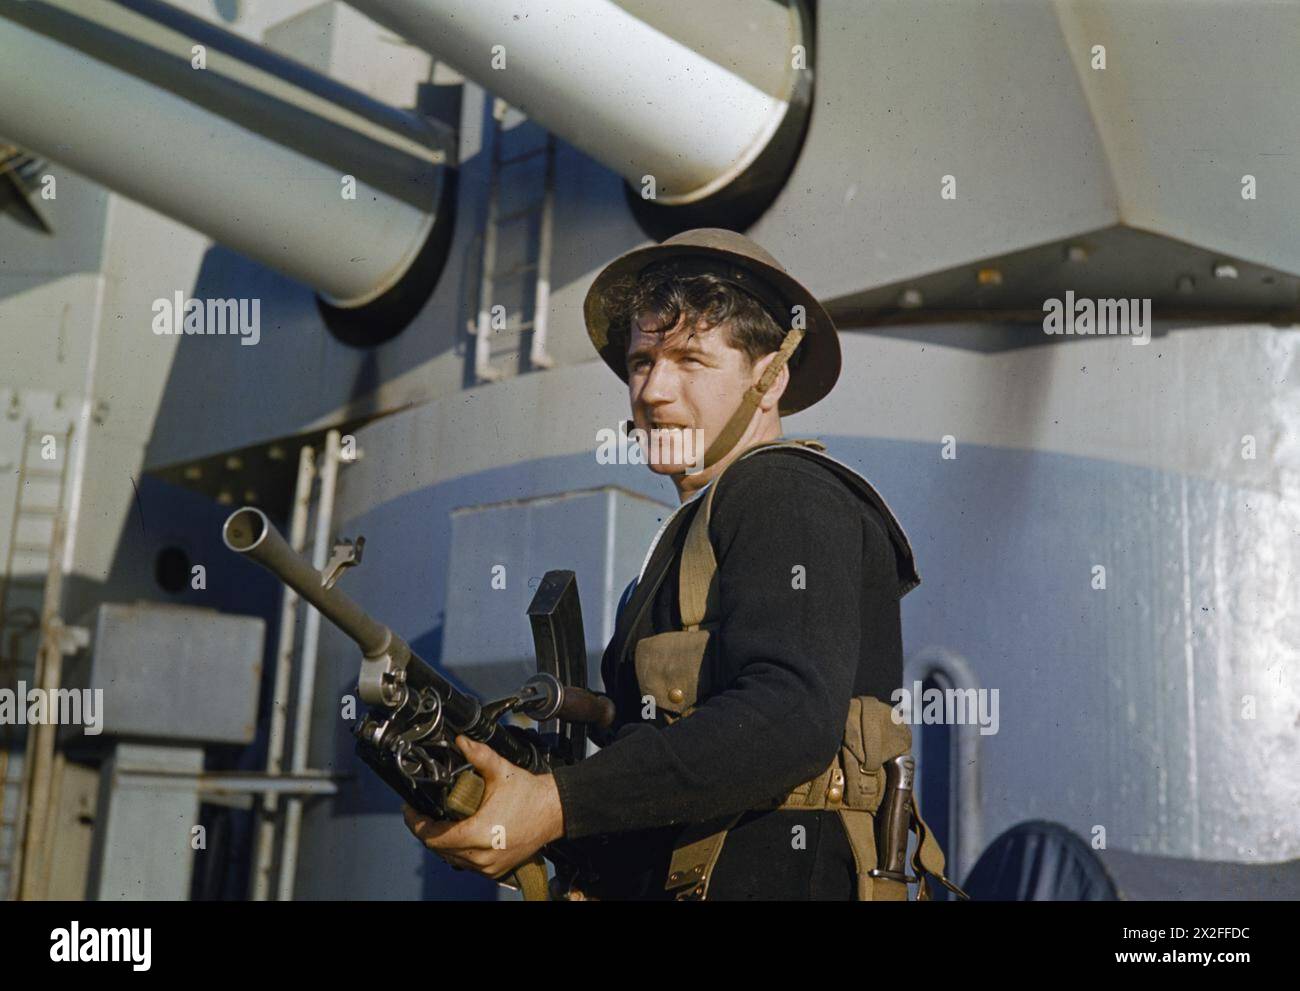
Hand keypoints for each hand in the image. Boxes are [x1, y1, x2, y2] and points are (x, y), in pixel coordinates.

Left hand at [402, 735, 565, 879]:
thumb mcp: (501, 771)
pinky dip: (459, 850)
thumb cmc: (530, 794)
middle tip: (422, 812)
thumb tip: (460, 741)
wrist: (554, 812)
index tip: (410, 810)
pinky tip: (458, 833)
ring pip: (452, 858)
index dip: (417, 824)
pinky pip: (467, 863)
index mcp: (478, 834)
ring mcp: (489, 866)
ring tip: (439, 821)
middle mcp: (482, 856)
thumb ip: (478, 755)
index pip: (434, 837)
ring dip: (443, 841)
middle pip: (439, 849)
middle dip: (428, 831)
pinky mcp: (496, 870)